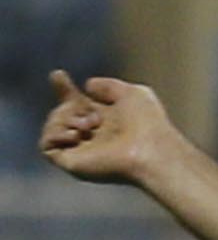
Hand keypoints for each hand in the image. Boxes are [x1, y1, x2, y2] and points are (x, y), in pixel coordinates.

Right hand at [37, 70, 179, 185]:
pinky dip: (55, 134)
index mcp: (106, 120)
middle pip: (62, 112)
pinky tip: (76, 135)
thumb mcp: (133, 93)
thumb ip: (109, 86)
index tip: (58, 76)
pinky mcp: (71, 163)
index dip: (65, 89)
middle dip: (71, 106)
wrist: (150, 150)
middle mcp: (92, 137)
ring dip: (65, 118)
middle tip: (94, 117)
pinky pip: (46, 146)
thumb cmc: (148, 123)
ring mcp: (81, 151)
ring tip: (90, 126)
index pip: (77, 103)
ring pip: (53, 125)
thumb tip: (87, 86)